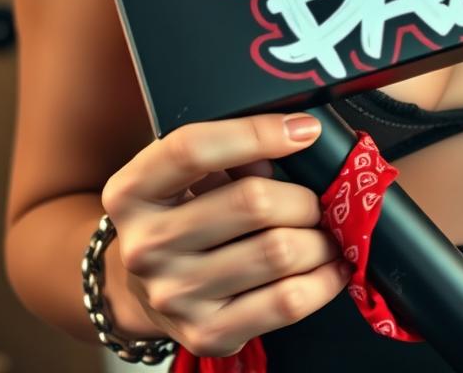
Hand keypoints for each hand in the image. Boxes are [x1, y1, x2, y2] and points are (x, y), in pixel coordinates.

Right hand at [101, 113, 350, 356]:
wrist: (145, 290)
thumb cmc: (182, 215)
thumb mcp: (189, 173)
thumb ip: (232, 151)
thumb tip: (295, 138)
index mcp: (132, 191)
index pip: (193, 150)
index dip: (258, 133)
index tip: (305, 130)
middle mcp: (146, 246)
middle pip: (252, 202)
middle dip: (302, 197)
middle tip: (317, 200)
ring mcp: (174, 295)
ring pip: (278, 251)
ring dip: (318, 238)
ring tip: (324, 231)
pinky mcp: (206, 333)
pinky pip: (287, 302)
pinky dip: (323, 279)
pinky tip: (329, 265)